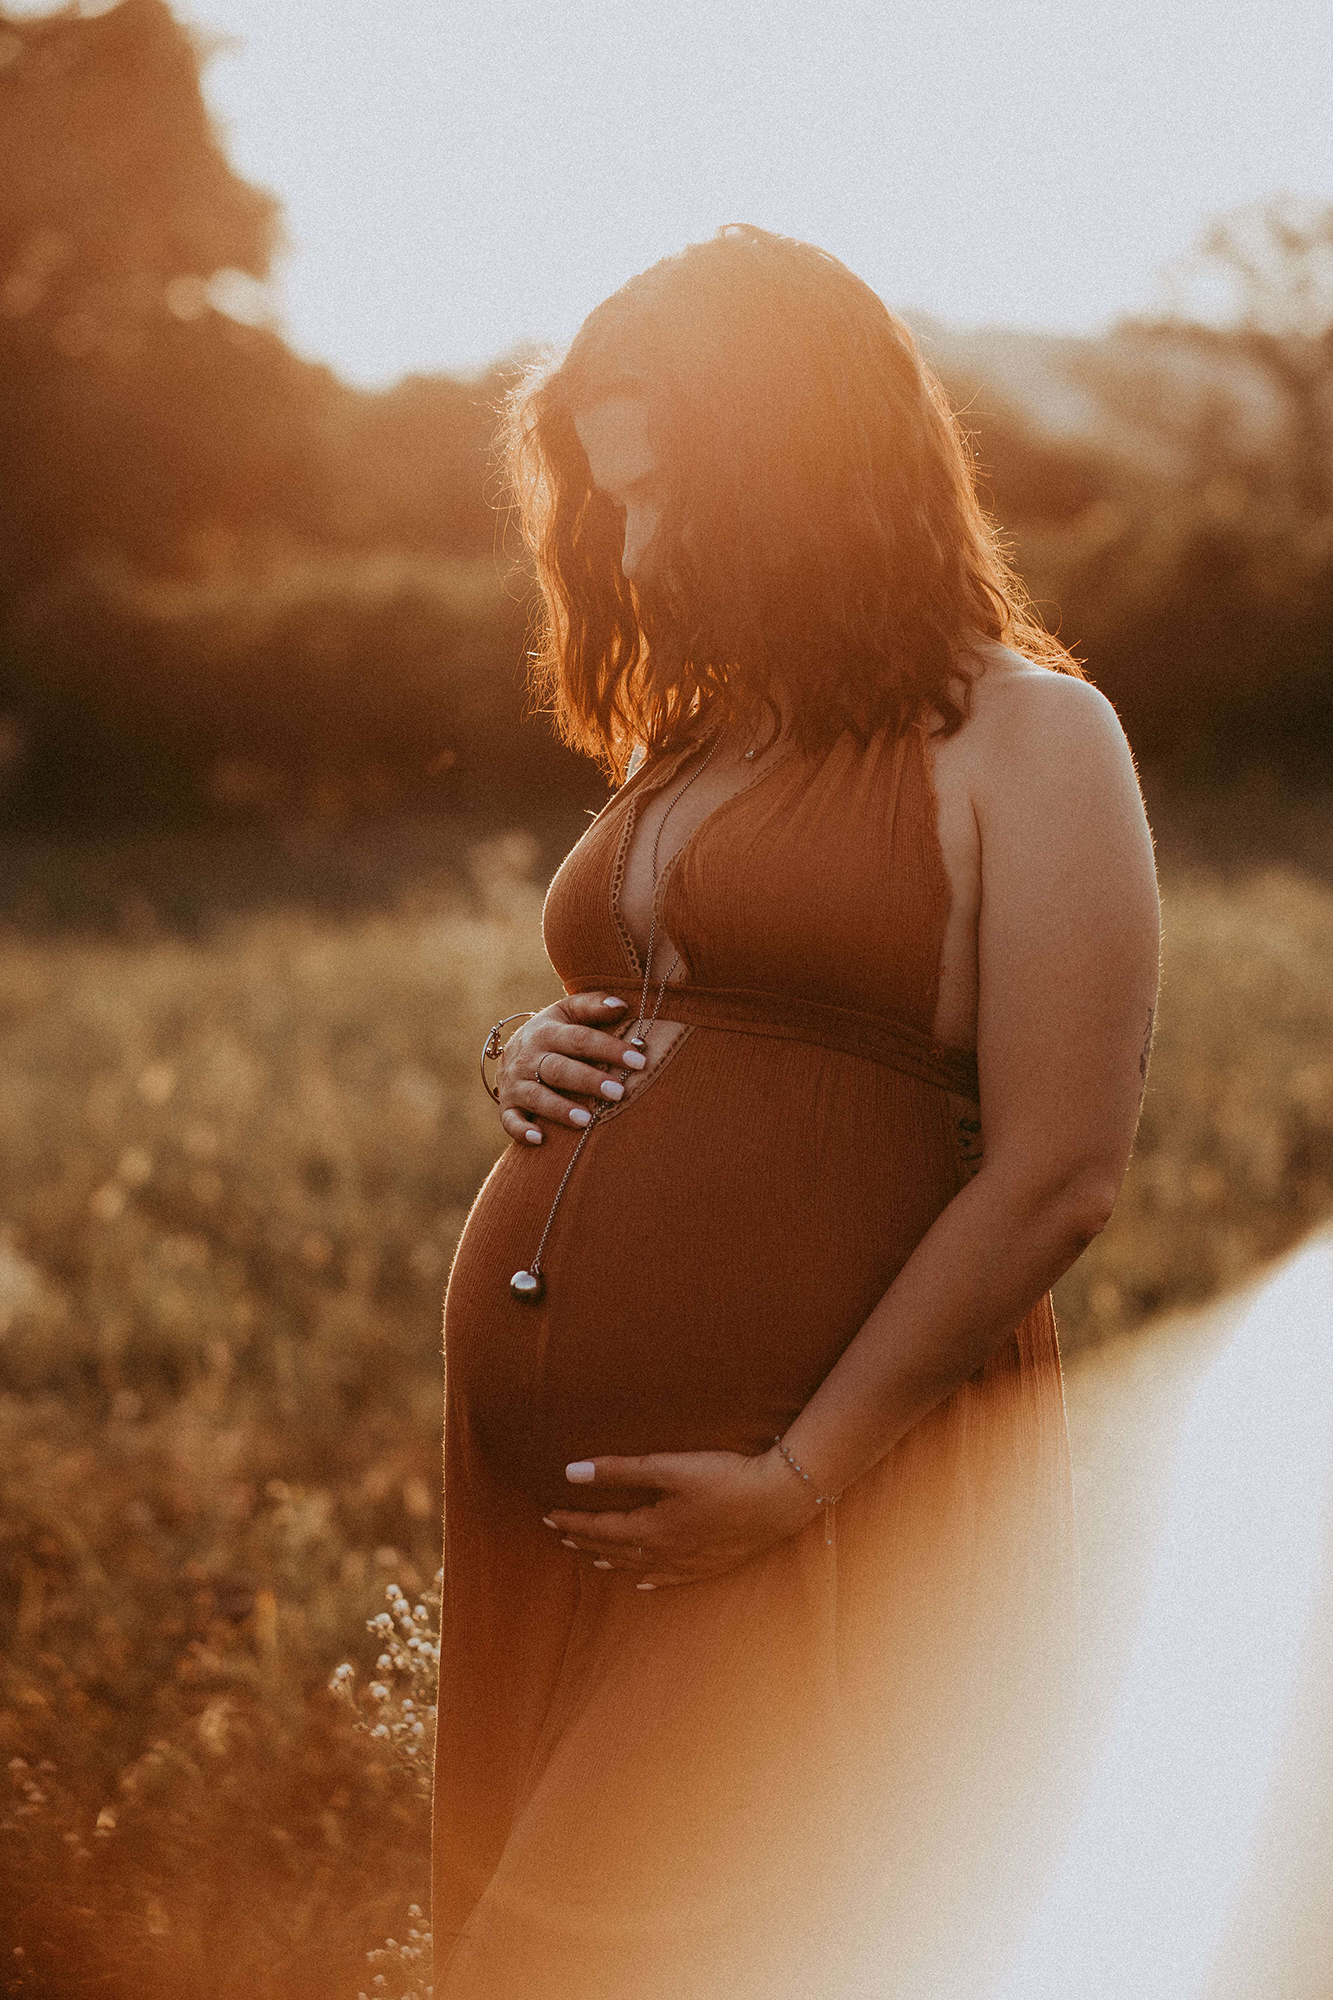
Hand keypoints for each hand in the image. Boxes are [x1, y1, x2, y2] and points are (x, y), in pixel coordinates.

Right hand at [497, 992, 647, 1145]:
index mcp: (547, 1032)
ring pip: (537, 1096)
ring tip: (587, 1120)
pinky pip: (510, 1121)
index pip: (581, 1039)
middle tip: (618, 1092)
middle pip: (559, 1069)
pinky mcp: (508, 1107)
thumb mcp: (567, 1012)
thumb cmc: (553, 1033)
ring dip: (560, 1109)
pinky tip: (540, 1139)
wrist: (511, 1052)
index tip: (639, 1061)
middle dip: (589, 1081)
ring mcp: (516, 1083)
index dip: (610, 1049)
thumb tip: (622, 1005)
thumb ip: (593, 1006)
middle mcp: (529, 1057)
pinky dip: (522, 1131)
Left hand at [542, 1447, 822, 1587]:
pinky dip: (650, 1578)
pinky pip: (670, 1578)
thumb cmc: (724, 1476)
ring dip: (611, 1558)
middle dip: (585, 1539)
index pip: (600, 1527)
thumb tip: (571, 1472)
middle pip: (614, 1548)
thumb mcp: (669, 1466)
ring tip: (590, 1556)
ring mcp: (689, 1563)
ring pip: (638, 1566)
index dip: (573, 1520)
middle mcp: (665, 1553)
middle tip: (560, 1533)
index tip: (549, 1514)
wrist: (779, 1499)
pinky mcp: (710, 1564)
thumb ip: (619, 1470)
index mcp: (651, 1529)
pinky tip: (644, 1581)